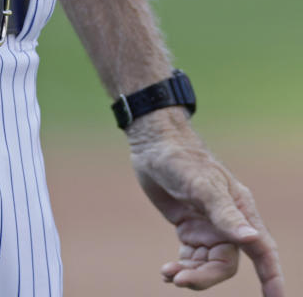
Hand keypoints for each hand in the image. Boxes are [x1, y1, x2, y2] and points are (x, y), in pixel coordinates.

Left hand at [128, 114, 283, 292]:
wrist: (153, 144)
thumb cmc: (182, 159)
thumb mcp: (202, 185)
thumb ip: (225, 213)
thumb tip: (252, 238)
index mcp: (240, 211)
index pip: (262, 251)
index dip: (272, 277)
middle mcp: (227, 224)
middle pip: (225, 264)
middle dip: (206, 277)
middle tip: (181, 280)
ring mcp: (208, 227)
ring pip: (207, 265)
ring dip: (190, 274)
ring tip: (168, 274)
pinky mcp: (189, 229)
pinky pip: (191, 258)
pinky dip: (181, 268)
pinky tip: (166, 272)